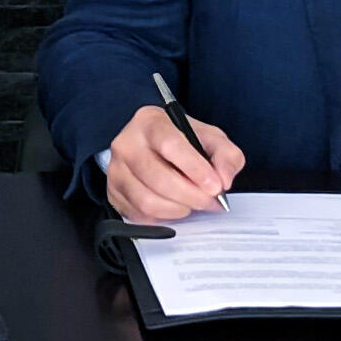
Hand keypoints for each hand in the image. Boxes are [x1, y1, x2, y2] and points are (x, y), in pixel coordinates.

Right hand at [104, 103, 245, 225]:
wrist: (152, 144)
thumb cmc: (182, 141)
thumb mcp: (211, 138)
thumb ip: (226, 155)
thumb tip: (224, 180)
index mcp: (151, 123)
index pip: (170, 145)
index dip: (194, 169)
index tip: (215, 186)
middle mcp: (127, 144)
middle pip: (157, 177)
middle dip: (190, 195)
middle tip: (210, 201)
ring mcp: (116, 170)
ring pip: (147, 200)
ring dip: (177, 209)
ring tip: (193, 204)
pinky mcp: (114, 192)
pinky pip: (139, 215)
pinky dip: (162, 218)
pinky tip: (174, 208)